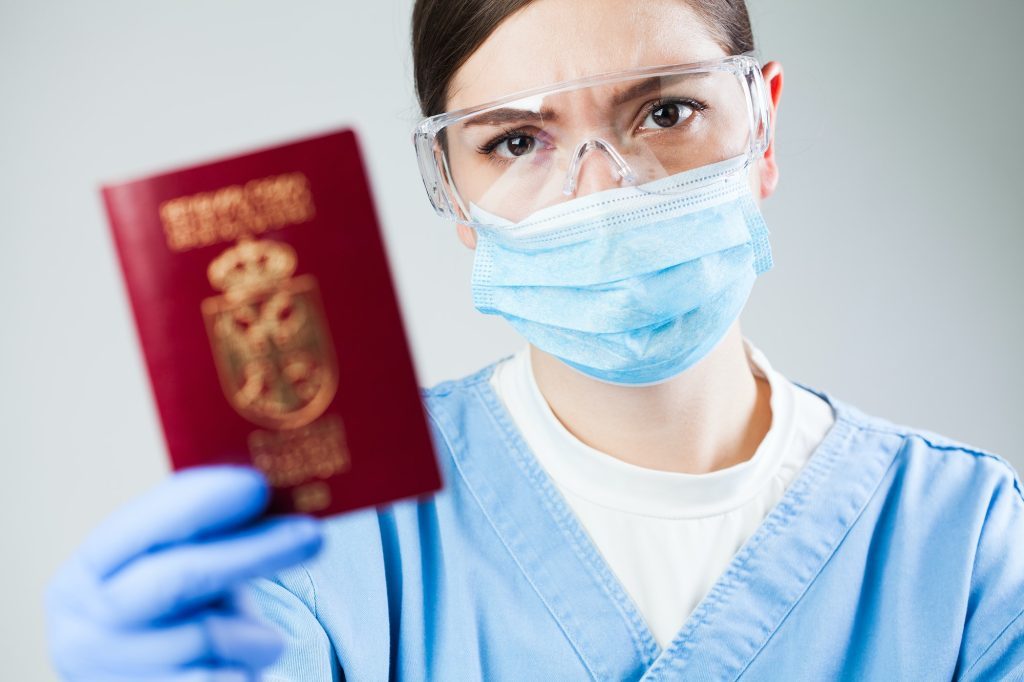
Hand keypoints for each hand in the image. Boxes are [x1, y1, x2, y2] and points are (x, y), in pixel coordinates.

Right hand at [45, 465, 323, 680]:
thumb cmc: (182, 620)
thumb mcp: (183, 570)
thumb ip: (210, 536)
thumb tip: (281, 487)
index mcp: (87, 573)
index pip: (140, 526)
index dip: (200, 502)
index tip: (258, 484)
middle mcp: (80, 627)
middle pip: (177, 578)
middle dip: (252, 552)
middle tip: (313, 535)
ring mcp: (104, 675)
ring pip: (203, 636)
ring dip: (254, 635)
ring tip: (267, 642)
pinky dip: (241, 672)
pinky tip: (244, 671)